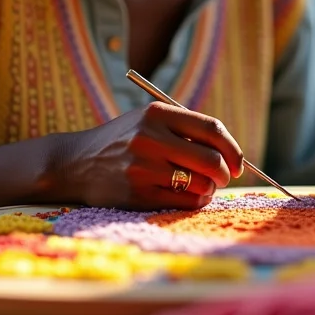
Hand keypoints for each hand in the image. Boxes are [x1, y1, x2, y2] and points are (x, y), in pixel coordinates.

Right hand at [56, 102, 243, 210]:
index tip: (238, 162)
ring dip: (209, 189)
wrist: (76, 163)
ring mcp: (142, 167)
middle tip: (224, 177)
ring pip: (200, 184)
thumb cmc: (124, 140)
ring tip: (202, 186)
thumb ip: (185, 128)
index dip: (233, 148)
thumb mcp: (148, 120)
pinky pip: (184, 202)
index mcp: (157, 113)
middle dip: (225, 172)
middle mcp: (150, 137)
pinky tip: (188, 196)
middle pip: (211, 159)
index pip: (212, 128)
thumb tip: (231, 154)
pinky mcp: (137, 194)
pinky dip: (195, 201)